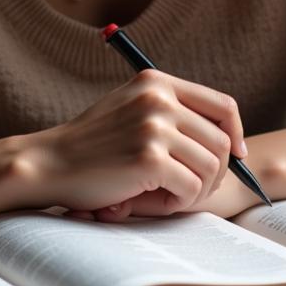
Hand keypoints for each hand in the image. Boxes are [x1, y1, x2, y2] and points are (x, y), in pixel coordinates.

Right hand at [26, 67, 247, 216]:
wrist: (49, 162)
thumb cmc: (92, 143)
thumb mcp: (131, 108)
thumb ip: (171, 111)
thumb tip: (230, 140)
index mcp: (157, 82)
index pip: (222, 105)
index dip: (236, 134)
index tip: (236, 156)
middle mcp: (159, 98)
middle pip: (223, 141)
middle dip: (216, 173)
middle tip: (194, 189)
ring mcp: (154, 127)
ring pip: (211, 168)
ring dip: (197, 191)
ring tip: (170, 197)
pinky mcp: (149, 159)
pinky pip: (191, 188)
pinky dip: (179, 203)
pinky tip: (156, 202)